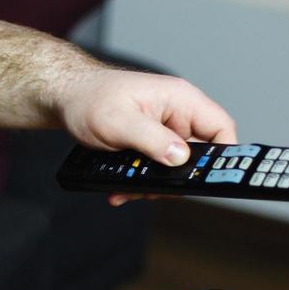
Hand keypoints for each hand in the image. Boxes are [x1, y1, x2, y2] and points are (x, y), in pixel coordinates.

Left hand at [53, 69, 235, 204]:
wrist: (66, 98)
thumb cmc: (90, 99)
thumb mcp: (118, 122)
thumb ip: (151, 138)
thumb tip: (179, 157)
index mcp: (181, 100)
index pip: (220, 128)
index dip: (223, 156)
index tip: (206, 179)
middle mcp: (178, 114)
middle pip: (199, 155)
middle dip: (177, 178)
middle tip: (153, 191)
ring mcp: (164, 130)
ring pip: (174, 166)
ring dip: (153, 184)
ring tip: (126, 190)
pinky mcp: (150, 143)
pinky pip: (155, 167)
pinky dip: (139, 181)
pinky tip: (120, 188)